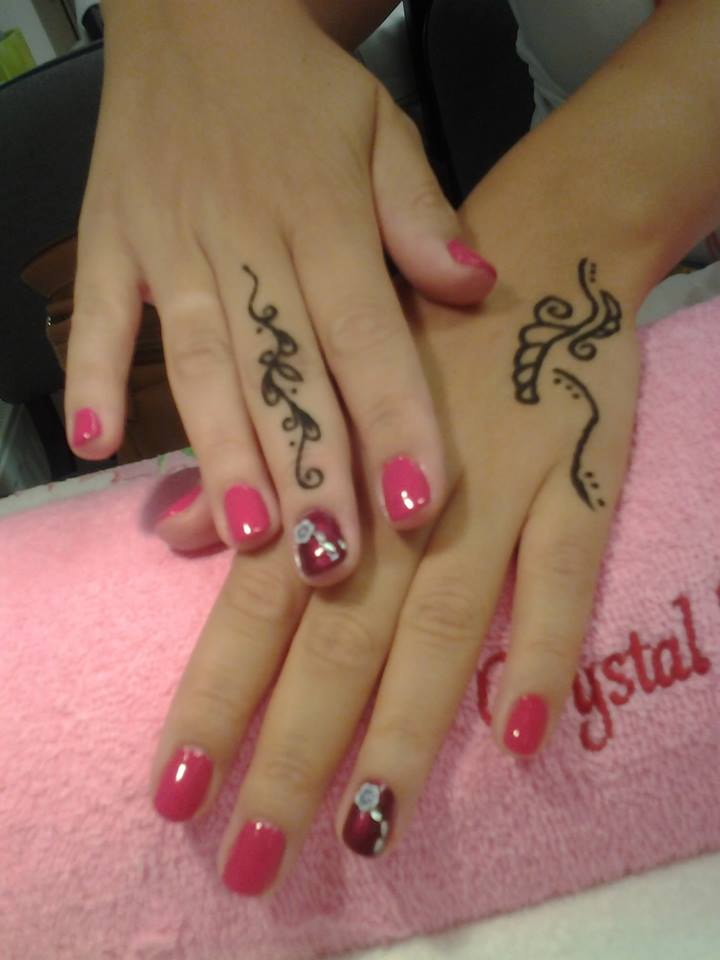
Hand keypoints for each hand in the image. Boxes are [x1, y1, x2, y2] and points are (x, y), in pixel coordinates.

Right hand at [64, 0, 495, 584]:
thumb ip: (422, 213)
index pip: (366, 334)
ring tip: (245, 533)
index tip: (415, 505)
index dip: (393, 421)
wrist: (197, 13)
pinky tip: (96, 448)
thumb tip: (473, 286)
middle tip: (327, 560)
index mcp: (322, 214)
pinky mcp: (110, 241)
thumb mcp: (383, 129)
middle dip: (309, 470)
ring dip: (220, 451)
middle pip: (284, 371)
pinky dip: (94, 379)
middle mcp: (245, 238)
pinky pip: (102, 317)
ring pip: (201, 362)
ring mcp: (168, 242)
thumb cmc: (301, 91)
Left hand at [149, 175, 639, 891]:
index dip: (214, 700)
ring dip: (407, 733)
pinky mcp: (576, 483)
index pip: (255, 607)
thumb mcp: (317, 374)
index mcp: (330, 475)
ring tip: (371, 830)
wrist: (537, 246)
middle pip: (339, 642)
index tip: (174, 792)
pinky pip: (563, 579)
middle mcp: (402, 498)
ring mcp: (496, 493)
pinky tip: (524, 736)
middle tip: (254, 861)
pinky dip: (547, 652)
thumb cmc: (410, 327)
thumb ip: (251, 467)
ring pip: (444, 628)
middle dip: (291, 754)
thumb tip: (171, 534)